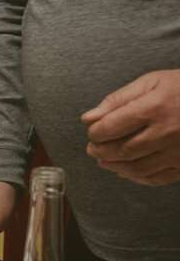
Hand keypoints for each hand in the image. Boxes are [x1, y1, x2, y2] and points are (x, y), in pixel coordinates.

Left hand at [83, 69, 179, 185]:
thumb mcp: (153, 82)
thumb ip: (118, 99)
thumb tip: (88, 118)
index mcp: (156, 107)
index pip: (111, 127)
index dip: (95, 132)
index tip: (93, 131)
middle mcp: (167, 132)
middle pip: (122, 150)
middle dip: (101, 151)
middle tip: (93, 148)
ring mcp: (178, 151)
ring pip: (136, 168)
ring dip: (114, 166)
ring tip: (104, 160)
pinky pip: (156, 178)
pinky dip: (136, 177)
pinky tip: (126, 171)